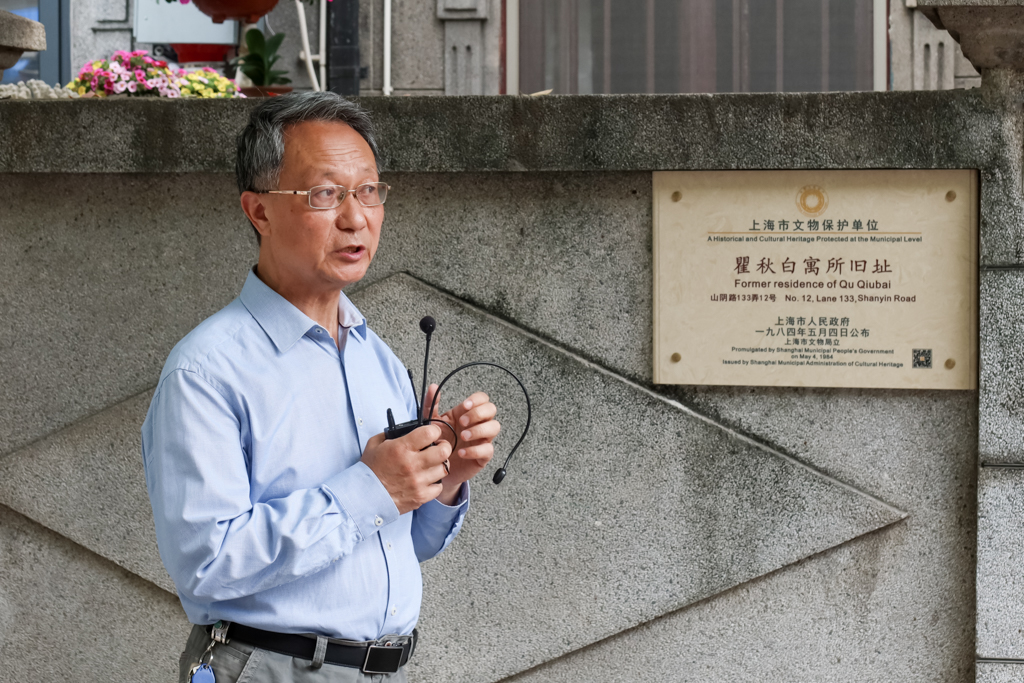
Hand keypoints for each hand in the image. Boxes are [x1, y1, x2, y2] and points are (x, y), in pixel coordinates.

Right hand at [361, 424, 451, 514]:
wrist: (364, 497)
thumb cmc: (369, 471)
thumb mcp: (375, 444)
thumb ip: (391, 434)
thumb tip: (405, 429)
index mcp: (401, 448)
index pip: (430, 433)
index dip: (434, 431)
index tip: (432, 433)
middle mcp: (412, 464)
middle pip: (444, 451)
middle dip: (443, 446)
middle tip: (438, 447)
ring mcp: (418, 482)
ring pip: (444, 469)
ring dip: (438, 465)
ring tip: (431, 465)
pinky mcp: (420, 496)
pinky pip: (439, 487)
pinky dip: (435, 483)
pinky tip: (427, 480)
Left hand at [422, 384, 499, 504]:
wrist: (435, 468)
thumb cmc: (436, 443)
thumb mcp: (431, 422)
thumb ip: (431, 405)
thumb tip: (433, 387)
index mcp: (466, 413)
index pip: (482, 399)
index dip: (476, 400)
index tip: (464, 406)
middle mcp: (477, 424)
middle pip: (491, 409)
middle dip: (478, 413)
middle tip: (462, 422)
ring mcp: (481, 439)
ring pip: (494, 427)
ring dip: (479, 430)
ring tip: (463, 436)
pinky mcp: (482, 456)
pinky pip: (488, 450)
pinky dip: (475, 450)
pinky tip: (462, 453)